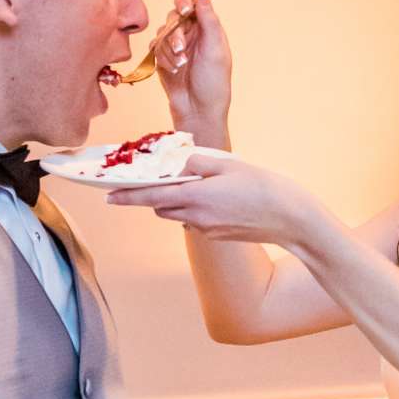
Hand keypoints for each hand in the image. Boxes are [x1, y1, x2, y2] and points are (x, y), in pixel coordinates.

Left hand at [107, 147, 318, 245]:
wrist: (291, 220)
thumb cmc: (264, 187)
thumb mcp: (229, 164)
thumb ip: (198, 162)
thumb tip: (179, 164)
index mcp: (196, 196)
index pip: (150, 195)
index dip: (126, 196)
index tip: (107, 195)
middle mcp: (196, 218)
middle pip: (162, 206)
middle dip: (155, 194)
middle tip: (160, 178)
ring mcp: (206, 230)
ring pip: (178, 215)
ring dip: (177, 201)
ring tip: (196, 185)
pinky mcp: (217, 236)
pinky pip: (196, 222)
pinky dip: (196, 210)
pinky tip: (218, 199)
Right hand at [155, 0, 231, 138]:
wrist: (198, 111)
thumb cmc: (213, 82)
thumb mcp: (215, 50)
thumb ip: (209, 21)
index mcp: (207, 28)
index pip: (192, 2)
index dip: (185, 1)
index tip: (184, 10)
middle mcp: (191, 33)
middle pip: (173, 17)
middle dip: (175, 34)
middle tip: (181, 50)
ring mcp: (176, 45)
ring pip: (162, 33)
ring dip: (169, 50)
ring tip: (181, 66)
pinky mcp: (163, 58)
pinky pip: (155, 47)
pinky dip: (163, 58)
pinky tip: (173, 70)